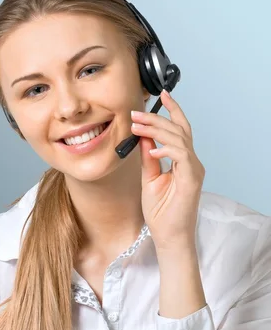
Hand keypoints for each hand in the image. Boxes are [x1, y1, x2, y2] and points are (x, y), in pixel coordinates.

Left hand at [130, 90, 205, 251]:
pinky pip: (182, 156)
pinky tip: (152, 151)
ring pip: (179, 138)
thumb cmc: (161, 211)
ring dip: (156, 130)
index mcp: (182, 160)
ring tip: (136, 127)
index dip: (172, 110)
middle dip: (156, 118)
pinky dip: (166, 150)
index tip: (161, 94)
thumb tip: (142, 136)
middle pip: (178, 129)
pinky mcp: (191, 179)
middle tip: (134, 114)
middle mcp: (191, 162)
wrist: (168, 235)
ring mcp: (193, 170)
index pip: (179, 129)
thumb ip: (148, 157)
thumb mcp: (149, 177)